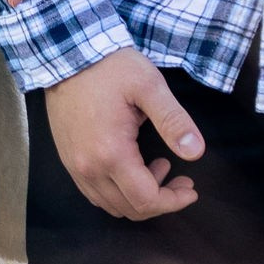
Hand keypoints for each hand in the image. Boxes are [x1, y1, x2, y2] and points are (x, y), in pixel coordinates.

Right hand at [46, 47, 204, 221]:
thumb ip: (173, 121)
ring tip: (157, 167)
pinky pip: (95, 193)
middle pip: (130, 209)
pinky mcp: (69, 160)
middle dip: (161, 200)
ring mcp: (75, 166)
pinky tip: (131, 167)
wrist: (68, 54)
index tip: (191, 188)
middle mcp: (88, 168)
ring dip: (139, 197)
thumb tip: (196, 152)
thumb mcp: (150, 86)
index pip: (146, 200)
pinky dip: (118, 191)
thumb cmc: (110, 67)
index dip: (174, 201)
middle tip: (181, 179)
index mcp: (111, 153)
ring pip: (112, 205)